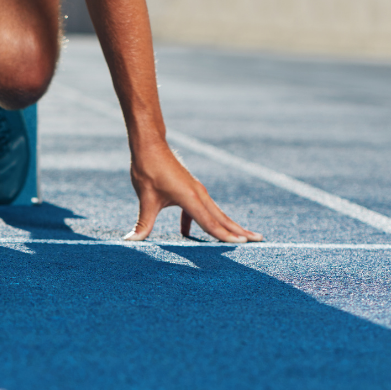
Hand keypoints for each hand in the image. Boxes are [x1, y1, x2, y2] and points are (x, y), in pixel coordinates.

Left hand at [127, 141, 260, 243]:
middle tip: (259, 240)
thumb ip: (143, 223)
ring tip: (244, 237)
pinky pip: (200, 210)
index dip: (225, 236)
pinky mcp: (190, 190)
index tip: (242, 244)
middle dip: (240, 231)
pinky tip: (187, 234)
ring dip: (229, 226)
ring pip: (216, 213)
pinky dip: (201, 221)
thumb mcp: (145, 198)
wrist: (150, 145)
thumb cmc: (148, 169)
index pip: (211, 222)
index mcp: (191, 197)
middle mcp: (199, 194)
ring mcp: (196, 191)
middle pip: (222, 218)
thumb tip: (131, 241)